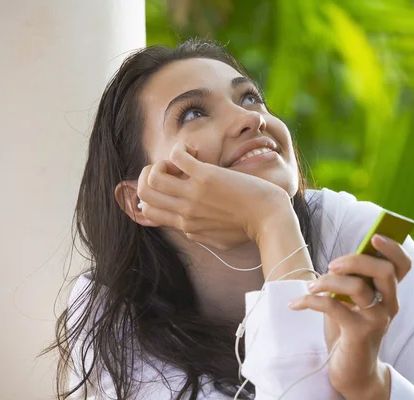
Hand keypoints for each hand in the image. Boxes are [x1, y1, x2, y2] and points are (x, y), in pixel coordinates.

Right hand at [136, 142, 291, 248]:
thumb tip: (187, 229)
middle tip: (171, 170)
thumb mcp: (218, 240)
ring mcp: (193, 194)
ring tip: (183, 163)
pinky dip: (180, 149)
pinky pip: (176, 157)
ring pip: (153, 177)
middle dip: (150, 176)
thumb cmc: (249, 228)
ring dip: (163, 164)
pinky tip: (194, 152)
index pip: (148, 211)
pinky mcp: (206, 176)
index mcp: (186, 225)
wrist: (269, 219)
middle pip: (144, 193)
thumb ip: (199, 235)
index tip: (169, 185)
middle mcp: (185, 211)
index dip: (150, 194)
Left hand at [288, 234, 411, 399]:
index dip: (393, 248)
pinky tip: (297, 305)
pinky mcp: (359, 333)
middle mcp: (389, 304)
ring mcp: (377, 319)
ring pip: (358, 287)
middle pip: (384, 270)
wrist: (353, 371)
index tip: (374, 236)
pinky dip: (311, 301)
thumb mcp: (353, 302)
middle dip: (356, 260)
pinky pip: (334, 307)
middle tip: (332, 265)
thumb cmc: (350, 330)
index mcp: (389, 293)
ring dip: (328, 281)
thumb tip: (338, 261)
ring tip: (310, 287)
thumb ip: (353, 281)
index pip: (402, 265)